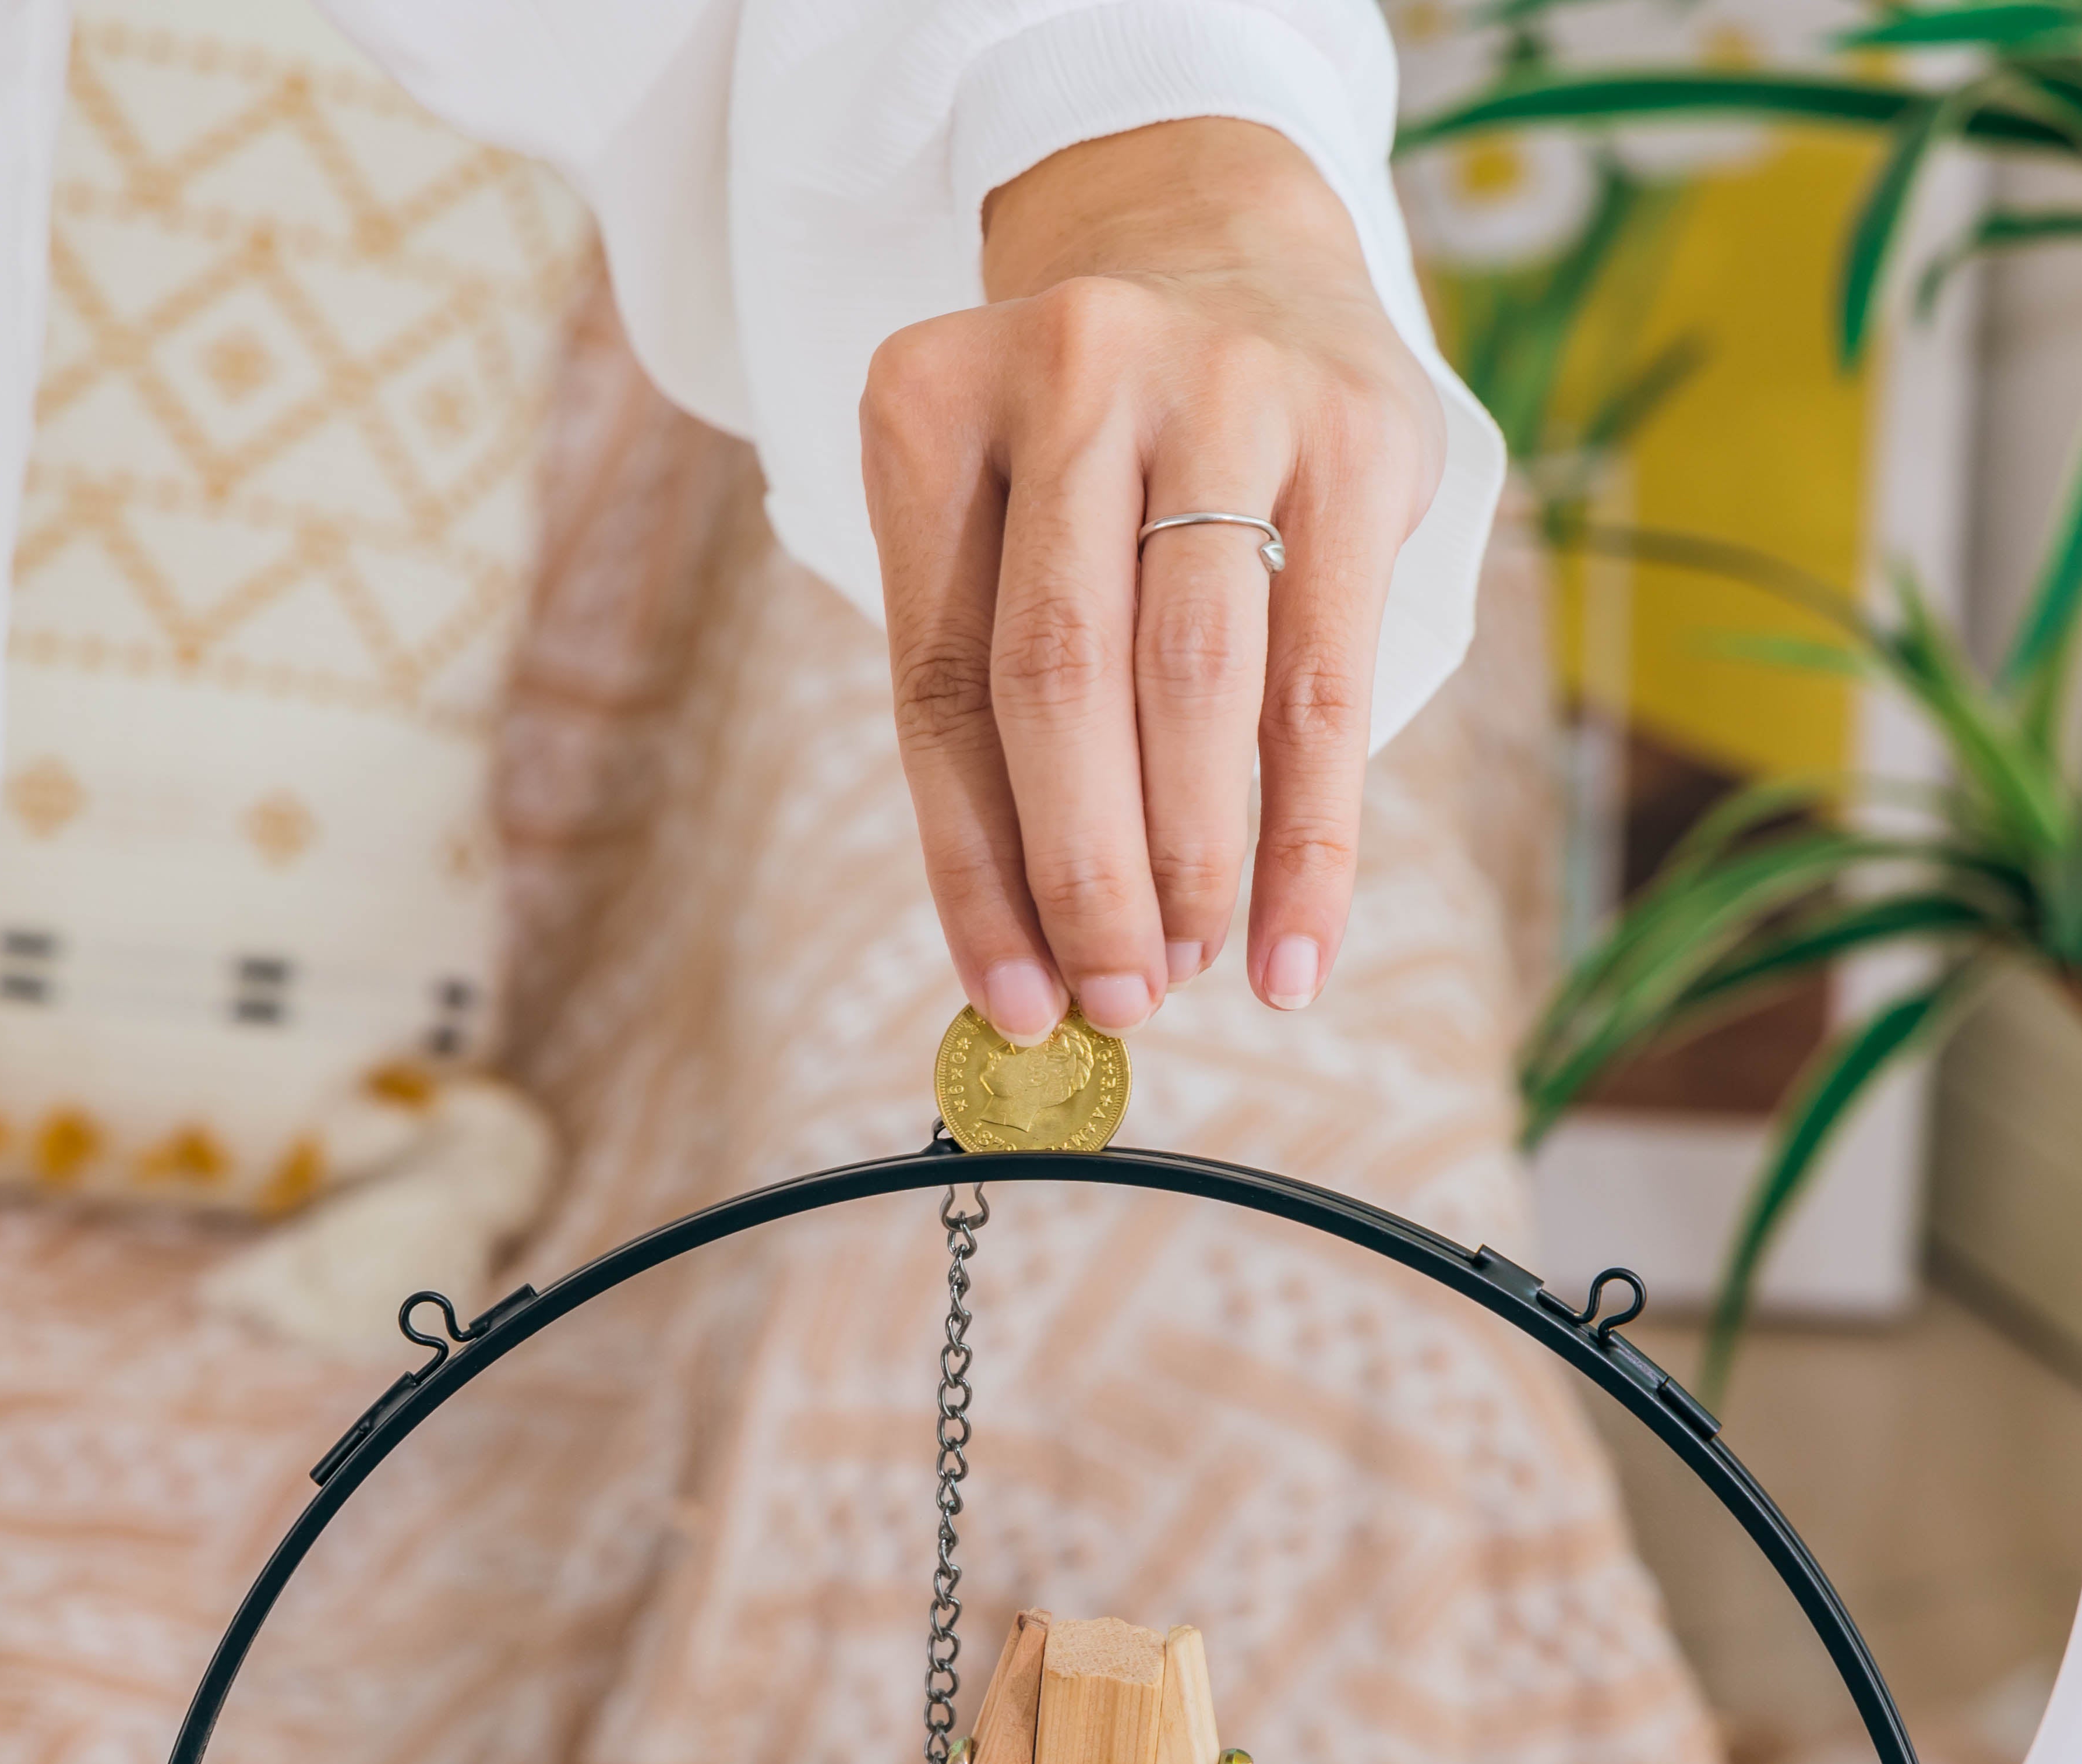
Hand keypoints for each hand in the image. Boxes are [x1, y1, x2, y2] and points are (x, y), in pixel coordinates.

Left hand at [861, 119, 1445, 1043]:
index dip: (972, 868)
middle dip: (1081, 877)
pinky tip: (1296, 949)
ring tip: (1187, 970)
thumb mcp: (999, 527)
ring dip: (1189, 865)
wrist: (1223, 242)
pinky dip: (1308, 839)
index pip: (941, 686)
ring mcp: (1219, 388)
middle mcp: (1069, 375)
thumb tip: (1031, 945)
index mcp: (931, 406)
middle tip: (1109, 1003)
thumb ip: (1000, 701)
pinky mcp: (1351, 433)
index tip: (1008, 1001)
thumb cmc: (1088, 448)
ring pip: (1192, 683)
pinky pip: (1325, 683)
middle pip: (1058, 682)